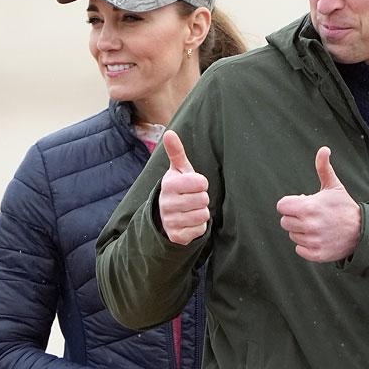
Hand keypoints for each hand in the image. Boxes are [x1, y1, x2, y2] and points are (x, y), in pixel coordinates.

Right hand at [159, 130, 209, 245]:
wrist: (165, 216)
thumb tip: (169, 132)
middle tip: (192, 198)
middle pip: (203, 199)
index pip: (201, 182)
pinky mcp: (176, 236)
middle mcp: (167, 203)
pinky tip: (189, 222)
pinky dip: (198, 226)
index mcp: (169, 184)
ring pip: (203, 215)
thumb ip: (176, 152)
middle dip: (202, 199)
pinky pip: (200, 229)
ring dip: (201, 212)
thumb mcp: (178, 170)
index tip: (193, 185)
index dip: (201, 184)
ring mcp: (170, 221)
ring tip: (191, 209)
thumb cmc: (178, 188)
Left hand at [275, 147, 361, 262]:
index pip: (281, 207)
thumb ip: (323, 167)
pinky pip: (299, 249)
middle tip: (311, 216)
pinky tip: (319, 238)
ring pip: (293, 236)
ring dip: (301, 231)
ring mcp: (313, 241)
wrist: (362, 231)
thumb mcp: (334, 186)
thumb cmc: (344, 207)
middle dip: (295, 218)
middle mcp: (309, 225)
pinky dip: (306, 245)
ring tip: (317, 227)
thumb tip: (324, 149)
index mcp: (309, 207)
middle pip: (285, 222)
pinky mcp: (316, 254)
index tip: (302, 204)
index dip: (290, 204)